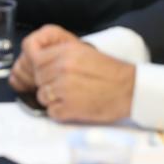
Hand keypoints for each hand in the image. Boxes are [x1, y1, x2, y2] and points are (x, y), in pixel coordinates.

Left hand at [20, 27, 135, 123]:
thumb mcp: (84, 51)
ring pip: (42, 95)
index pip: (34, 56)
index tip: (42, 70)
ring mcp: (64, 89)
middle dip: (46, 82)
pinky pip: (51, 112)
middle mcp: (63, 68)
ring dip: (52, 98)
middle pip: (37, 77)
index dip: (37, 64)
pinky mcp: (69, 108)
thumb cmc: (110, 72)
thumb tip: (37, 57)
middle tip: (64, 84)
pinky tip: (73, 106)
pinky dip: (60, 112)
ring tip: (70, 95)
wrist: (129, 89)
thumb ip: (60, 52)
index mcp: (67, 52)